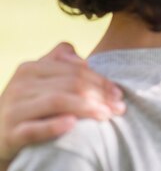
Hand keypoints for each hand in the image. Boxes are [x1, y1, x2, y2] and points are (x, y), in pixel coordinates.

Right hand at [0, 43, 124, 164]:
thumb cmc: (30, 105)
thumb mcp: (41, 80)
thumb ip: (60, 61)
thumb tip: (82, 59)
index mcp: (31, 68)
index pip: (76, 70)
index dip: (101, 81)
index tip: (119, 94)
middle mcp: (20, 85)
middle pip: (71, 84)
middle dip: (100, 95)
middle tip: (119, 108)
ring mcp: (13, 109)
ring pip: (57, 101)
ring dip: (87, 108)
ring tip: (106, 116)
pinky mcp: (9, 133)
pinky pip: (33, 128)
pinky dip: (54, 126)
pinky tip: (72, 125)